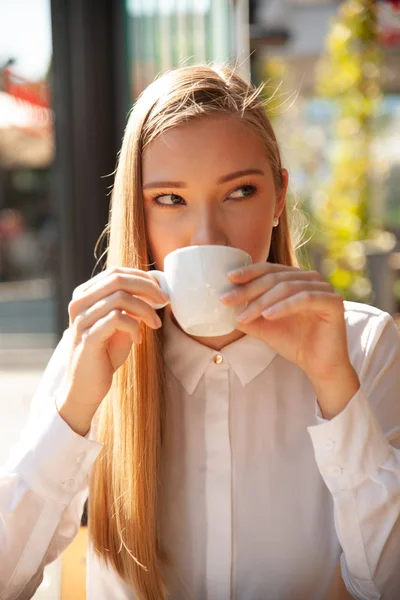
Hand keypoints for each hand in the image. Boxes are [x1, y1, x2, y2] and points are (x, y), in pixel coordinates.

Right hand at [57, 267, 167, 434]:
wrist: (86, 387)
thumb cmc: (105, 353)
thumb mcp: (119, 323)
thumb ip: (130, 305)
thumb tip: (155, 289)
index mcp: (84, 295)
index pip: (116, 272)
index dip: (142, 277)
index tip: (160, 290)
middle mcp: (79, 303)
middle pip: (118, 280)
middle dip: (147, 288)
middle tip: (164, 300)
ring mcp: (81, 319)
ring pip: (120, 298)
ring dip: (145, 310)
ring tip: (154, 325)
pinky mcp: (88, 337)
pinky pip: (117, 319)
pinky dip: (134, 327)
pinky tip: (138, 340)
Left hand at [221, 263, 358, 417]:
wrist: (318, 365)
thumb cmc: (293, 342)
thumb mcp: (263, 326)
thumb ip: (246, 313)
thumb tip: (222, 304)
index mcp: (295, 279)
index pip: (268, 269)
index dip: (248, 273)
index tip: (227, 279)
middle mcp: (310, 279)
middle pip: (274, 278)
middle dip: (248, 290)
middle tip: (227, 300)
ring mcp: (324, 288)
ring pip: (287, 288)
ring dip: (262, 301)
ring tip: (244, 315)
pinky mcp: (333, 302)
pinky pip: (305, 299)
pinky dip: (284, 306)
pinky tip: (268, 315)